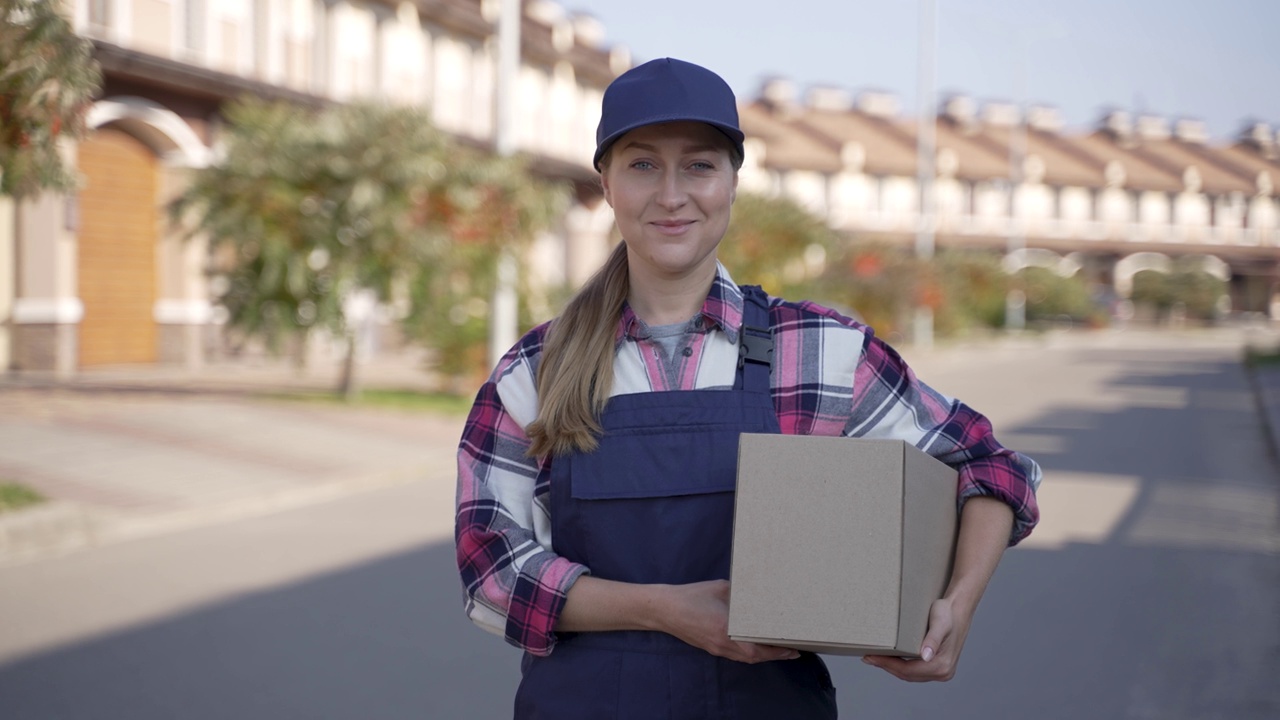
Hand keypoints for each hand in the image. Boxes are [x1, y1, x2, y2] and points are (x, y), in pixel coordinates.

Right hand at [657, 580, 800, 663]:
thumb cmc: (691, 596)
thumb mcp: (720, 589)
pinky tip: (756, 646)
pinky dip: (750, 654)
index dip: (776, 650)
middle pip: (754, 658)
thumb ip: (740, 594)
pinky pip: (735, 655)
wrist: (664, 609)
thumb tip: (755, 593)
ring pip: (745, 658)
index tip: (793, 648)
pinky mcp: (710, 647)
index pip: (757, 648)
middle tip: (792, 651)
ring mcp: (716, 648)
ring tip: (779, 649)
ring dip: (763, 656)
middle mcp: (723, 644)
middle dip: (775, 655)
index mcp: (726, 629)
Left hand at [861, 595, 969, 681]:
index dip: (887, 665)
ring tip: (875, 658)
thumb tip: (926, 656)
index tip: (871, 657)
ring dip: (892, 668)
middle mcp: (943, 672)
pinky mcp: (938, 667)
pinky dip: (901, 666)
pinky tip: (890, 659)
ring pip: (911, 674)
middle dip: (886, 666)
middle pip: (908, 675)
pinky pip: (915, 671)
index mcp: (941, 665)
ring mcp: (941, 672)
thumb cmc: (947, 613)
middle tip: (868, 657)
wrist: (958, 610)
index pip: (908, 670)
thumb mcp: (940, 623)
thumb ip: (933, 639)